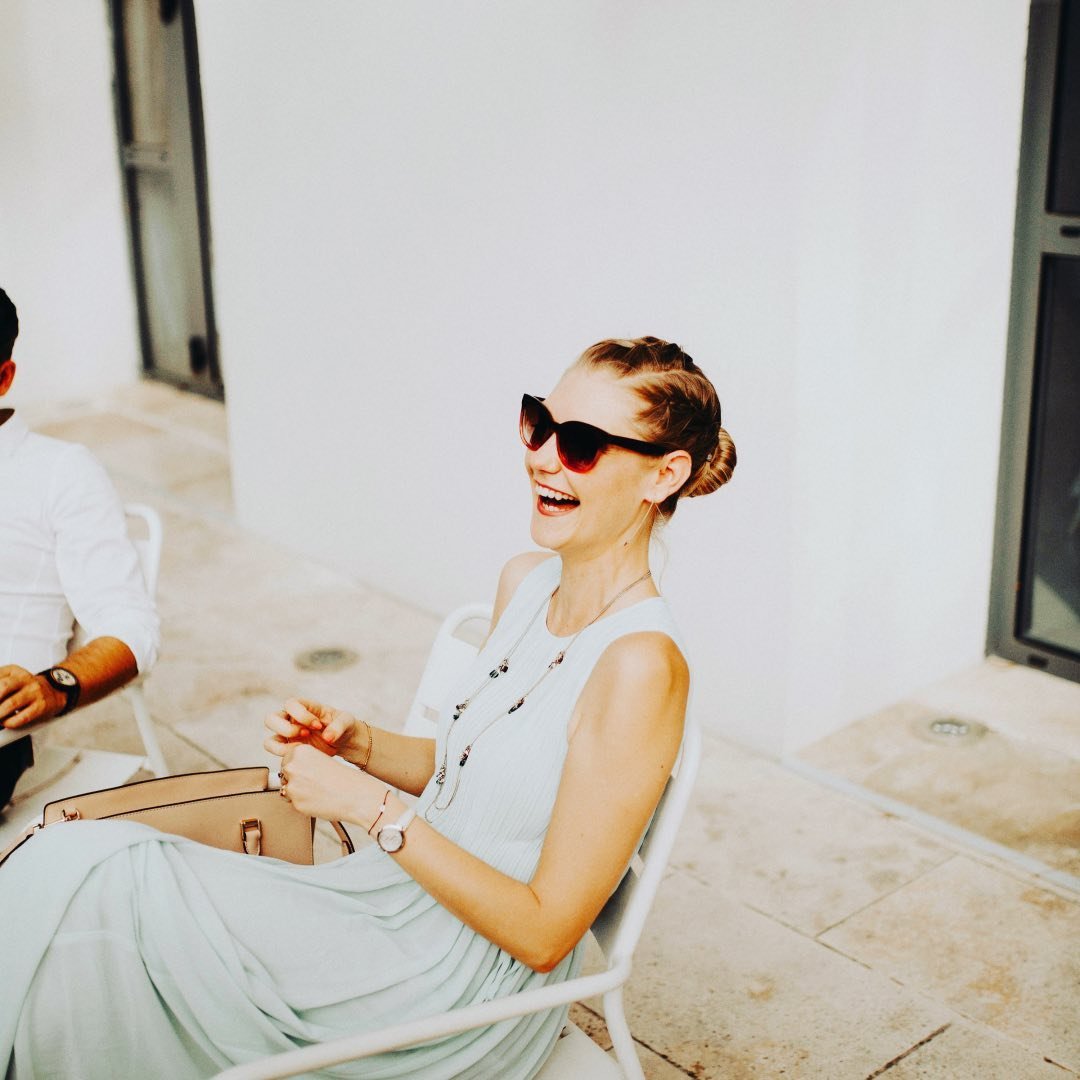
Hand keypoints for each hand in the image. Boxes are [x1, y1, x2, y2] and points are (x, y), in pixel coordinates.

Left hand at [0, 666, 64, 727]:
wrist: (56, 691)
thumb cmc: (27, 688)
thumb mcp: (11, 679)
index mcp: (14, 671)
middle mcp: (25, 679)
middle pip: (2, 688)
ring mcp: (35, 692)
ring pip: (11, 704)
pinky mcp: (41, 706)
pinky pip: (23, 717)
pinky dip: (10, 723)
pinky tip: (7, 722)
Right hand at [264, 698, 368, 762]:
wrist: (346, 742)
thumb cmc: (344, 726)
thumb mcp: (347, 721)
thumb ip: (339, 726)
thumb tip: (327, 737)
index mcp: (304, 706)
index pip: (290, 704)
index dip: (301, 715)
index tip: (318, 725)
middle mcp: (291, 719)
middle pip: (270, 719)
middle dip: (287, 729)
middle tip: (306, 733)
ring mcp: (288, 736)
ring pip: (269, 741)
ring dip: (282, 746)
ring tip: (302, 747)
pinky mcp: (290, 750)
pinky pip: (278, 756)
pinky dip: (285, 757)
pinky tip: (303, 755)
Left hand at [277, 742, 395, 827]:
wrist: (356, 795)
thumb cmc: (344, 779)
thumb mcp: (321, 760)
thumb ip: (302, 763)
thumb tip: (288, 773)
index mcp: (300, 751)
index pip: (287, 758)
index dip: (298, 765)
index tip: (308, 770)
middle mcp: (293, 766)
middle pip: (284, 773)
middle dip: (295, 778)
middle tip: (314, 782)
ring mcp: (293, 786)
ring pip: (287, 789)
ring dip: (298, 791)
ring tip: (317, 791)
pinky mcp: (296, 803)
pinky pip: (294, 803)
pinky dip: (303, 803)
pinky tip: (318, 799)